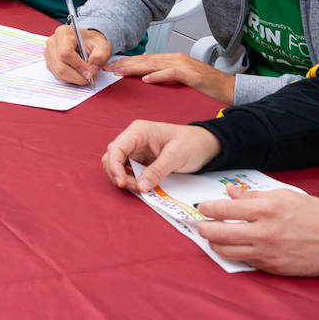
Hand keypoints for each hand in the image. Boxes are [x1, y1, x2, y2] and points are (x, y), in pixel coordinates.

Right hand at [45, 26, 111, 85]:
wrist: (86, 42)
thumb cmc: (92, 42)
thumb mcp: (102, 46)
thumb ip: (100, 56)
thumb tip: (92, 69)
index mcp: (64, 33)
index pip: (66, 53)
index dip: (79, 66)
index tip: (90, 72)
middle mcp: (52, 42)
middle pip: (60, 66)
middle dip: (77, 76)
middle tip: (90, 77)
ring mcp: (49, 53)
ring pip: (59, 73)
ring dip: (74, 78)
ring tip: (85, 74)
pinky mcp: (49, 62)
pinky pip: (57, 76)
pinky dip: (70, 78)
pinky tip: (77, 72)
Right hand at [101, 121, 220, 192]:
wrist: (205, 145)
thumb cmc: (192, 143)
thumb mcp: (176, 156)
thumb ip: (157, 171)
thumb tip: (140, 186)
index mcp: (138, 131)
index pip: (116, 148)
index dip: (114, 166)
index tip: (122, 183)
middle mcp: (133, 139)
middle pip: (112, 157)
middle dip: (118, 174)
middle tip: (136, 188)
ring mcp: (136, 150)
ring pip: (117, 165)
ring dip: (124, 178)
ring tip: (140, 188)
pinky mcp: (140, 160)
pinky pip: (128, 171)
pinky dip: (131, 180)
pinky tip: (142, 186)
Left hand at [105, 52, 236, 103]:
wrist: (230, 89)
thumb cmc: (207, 87)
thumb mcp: (182, 80)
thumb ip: (165, 77)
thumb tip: (146, 79)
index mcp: (173, 60)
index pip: (145, 60)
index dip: (128, 62)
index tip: (112, 66)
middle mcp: (176, 59)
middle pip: (146, 60)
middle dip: (125, 63)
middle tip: (108, 67)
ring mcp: (184, 65)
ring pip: (155, 64)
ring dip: (135, 67)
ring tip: (120, 71)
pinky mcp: (192, 75)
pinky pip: (172, 74)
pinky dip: (158, 76)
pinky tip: (146, 79)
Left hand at [195, 188, 318, 276]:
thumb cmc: (314, 214)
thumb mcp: (284, 196)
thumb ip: (254, 196)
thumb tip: (231, 192)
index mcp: (266, 210)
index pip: (223, 209)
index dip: (207, 208)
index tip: (203, 208)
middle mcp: (264, 233)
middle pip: (218, 234)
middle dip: (203, 228)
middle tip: (202, 224)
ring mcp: (267, 253)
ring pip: (227, 251)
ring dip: (215, 243)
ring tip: (215, 236)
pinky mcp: (272, 267)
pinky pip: (245, 261)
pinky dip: (235, 253)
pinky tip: (236, 246)